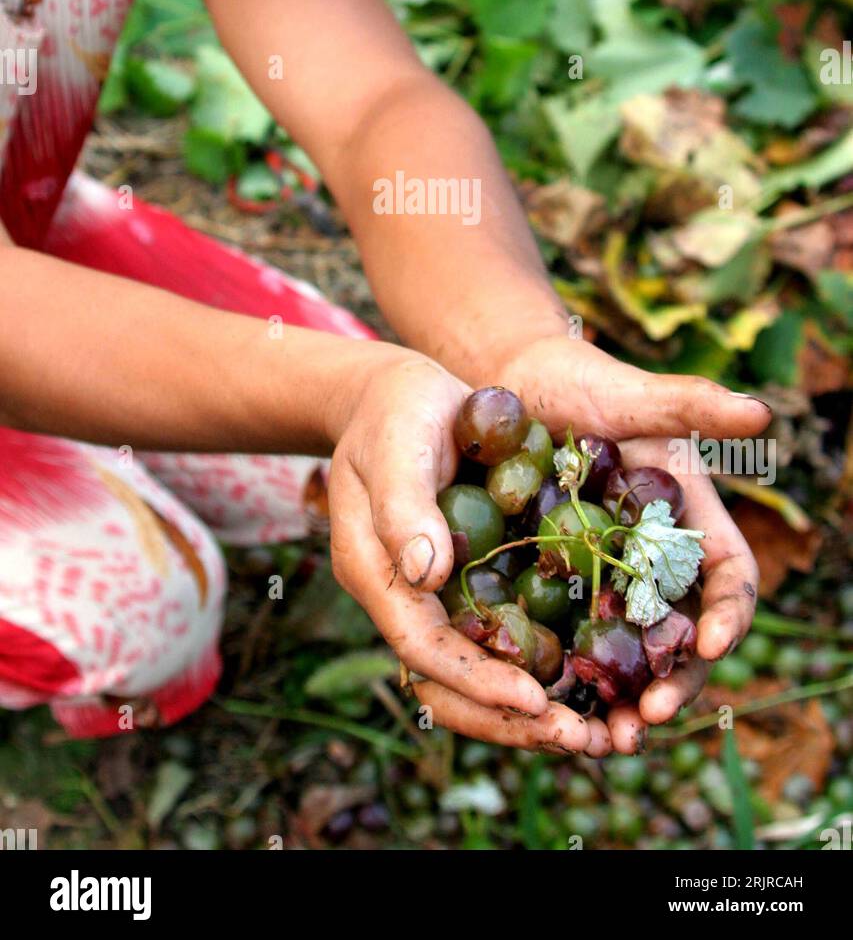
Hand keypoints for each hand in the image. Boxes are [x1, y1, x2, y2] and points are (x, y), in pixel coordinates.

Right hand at [327, 352, 610, 756]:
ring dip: (532, 714)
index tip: (535, 699)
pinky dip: (545, 669)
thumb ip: (406, 506)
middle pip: (450, 686)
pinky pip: (505, 642)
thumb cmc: (393, 410)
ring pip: (478, 677)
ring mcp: (438, 598)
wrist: (395, 396)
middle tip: (583, 742)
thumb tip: (428, 573)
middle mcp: (406, 599)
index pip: (423, 648)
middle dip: (511, 722)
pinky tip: (598, 684)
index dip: (477, 680)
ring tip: (600, 735)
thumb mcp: (396, 444)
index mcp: (376, 573)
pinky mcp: (471, 584)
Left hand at [492, 334, 767, 749]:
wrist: (508, 382)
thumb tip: (760, 410)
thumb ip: (690, 404)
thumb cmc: (579, 381)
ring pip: (626, 658)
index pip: (727, 580)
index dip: (726, 615)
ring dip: (621, 704)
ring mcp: (603, 582)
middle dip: (673, 685)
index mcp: (688, 523)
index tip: (709, 642)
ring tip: (603, 741)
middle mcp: (653, 563)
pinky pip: (566, 645)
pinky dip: (566, 684)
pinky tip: (546, 712)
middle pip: (680, 640)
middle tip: (646, 720)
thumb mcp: (632, 394)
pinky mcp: (552, 589)